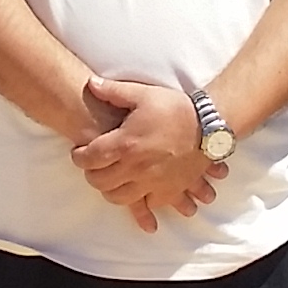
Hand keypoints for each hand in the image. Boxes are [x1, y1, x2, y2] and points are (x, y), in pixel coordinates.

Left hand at [69, 76, 220, 232]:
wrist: (209, 126)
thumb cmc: (175, 109)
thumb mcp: (143, 94)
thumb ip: (114, 91)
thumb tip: (90, 83)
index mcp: (126, 144)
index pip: (90, 158)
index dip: (79, 157)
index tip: (78, 154)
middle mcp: (136, 167)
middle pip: (100, 182)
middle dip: (92, 175)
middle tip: (93, 167)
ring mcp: (152, 182)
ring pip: (119, 198)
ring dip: (111, 190)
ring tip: (111, 180)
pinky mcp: (169, 190)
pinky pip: (148, 204)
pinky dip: (141, 203)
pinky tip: (138, 195)